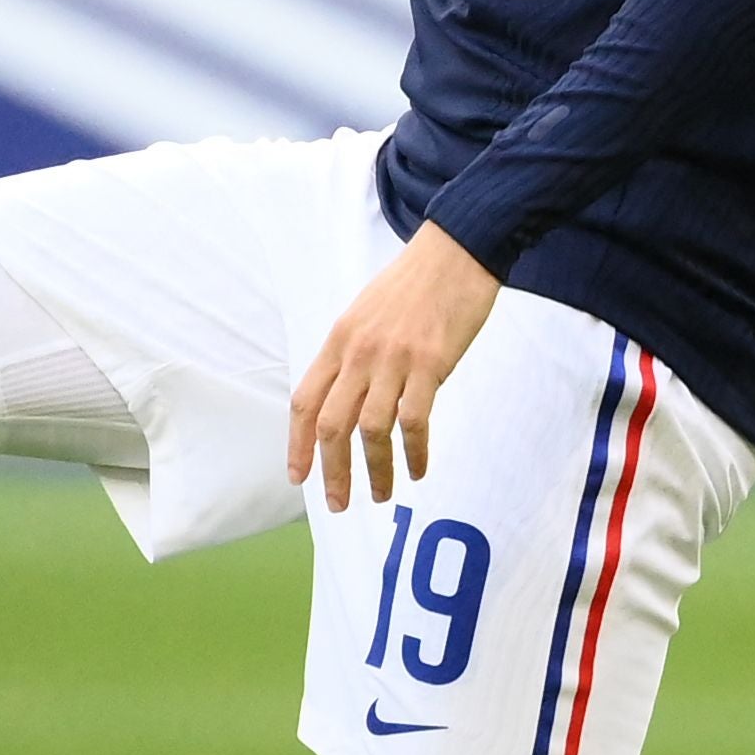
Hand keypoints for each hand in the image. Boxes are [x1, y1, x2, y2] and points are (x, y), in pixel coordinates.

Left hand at [289, 224, 499, 510]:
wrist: (456, 251)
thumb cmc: (414, 283)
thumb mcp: (365, 313)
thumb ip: (352, 354)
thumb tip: (344, 399)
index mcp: (339, 341)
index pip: (306, 403)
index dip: (298, 445)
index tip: (299, 477)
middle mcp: (359, 353)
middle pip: (332, 426)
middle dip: (332, 472)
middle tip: (339, 503)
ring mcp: (394, 360)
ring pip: (371, 431)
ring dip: (376, 471)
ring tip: (383, 495)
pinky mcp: (430, 364)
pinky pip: (414, 422)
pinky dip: (414, 452)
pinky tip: (418, 470)